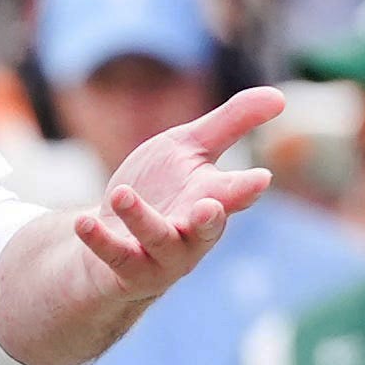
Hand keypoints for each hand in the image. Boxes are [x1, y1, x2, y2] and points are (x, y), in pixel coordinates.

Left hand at [69, 87, 284, 301]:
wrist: (114, 233)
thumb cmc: (161, 190)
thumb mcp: (190, 149)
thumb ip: (231, 123)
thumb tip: (280, 96)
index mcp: (212, 199)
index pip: (235, 194)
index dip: (246, 188)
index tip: (260, 178)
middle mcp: (193, 232)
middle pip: (207, 228)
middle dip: (210, 219)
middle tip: (210, 206)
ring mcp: (161, 255)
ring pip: (158, 241)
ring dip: (141, 220)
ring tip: (121, 193)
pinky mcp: (127, 268)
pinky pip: (115, 256)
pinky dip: (99, 240)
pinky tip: (83, 221)